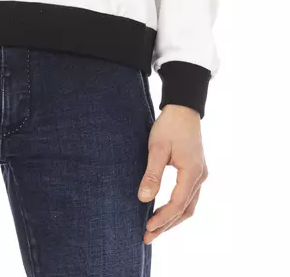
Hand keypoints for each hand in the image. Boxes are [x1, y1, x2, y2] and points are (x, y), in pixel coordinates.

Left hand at [137, 104, 208, 243]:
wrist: (183, 108)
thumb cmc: (169, 125)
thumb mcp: (157, 148)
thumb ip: (152, 174)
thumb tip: (143, 199)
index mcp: (192, 172)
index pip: (177, 204)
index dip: (162, 219)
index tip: (147, 228)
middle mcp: (200, 177)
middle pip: (185, 210)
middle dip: (167, 225)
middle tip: (147, 237)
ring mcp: (200, 175)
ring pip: (189, 205)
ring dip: (172, 219)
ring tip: (154, 229)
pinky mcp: (196, 171)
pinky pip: (188, 196)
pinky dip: (177, 208)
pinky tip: (164, 212)